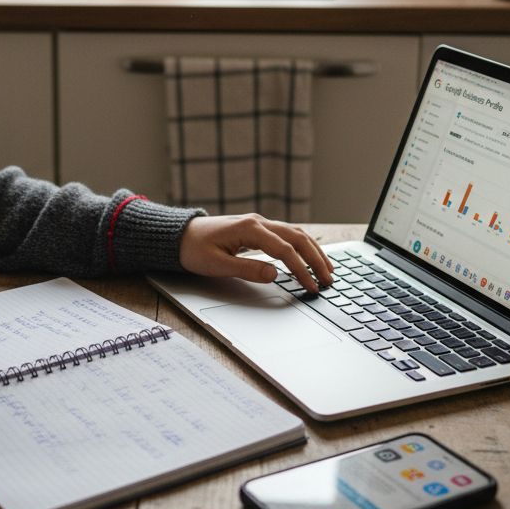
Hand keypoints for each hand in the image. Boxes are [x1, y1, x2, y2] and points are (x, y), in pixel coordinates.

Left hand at [178, 214, 333, 292]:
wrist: (180, 236)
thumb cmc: (194, 249)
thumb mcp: (217, 265)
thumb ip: (247, 269)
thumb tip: (275, 275)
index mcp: (250, 229)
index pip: (285, 250)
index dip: (301, 270)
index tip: (312, 286)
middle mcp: (259, 222)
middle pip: (298, 238)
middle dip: (316, 259)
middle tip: (329, 279)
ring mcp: (260, 224)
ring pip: (296, 234)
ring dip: (313, 251)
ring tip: (327, 270)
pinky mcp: (258, 229)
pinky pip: (288, 235)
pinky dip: (303, 246)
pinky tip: (311, 257)